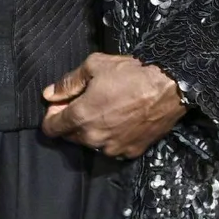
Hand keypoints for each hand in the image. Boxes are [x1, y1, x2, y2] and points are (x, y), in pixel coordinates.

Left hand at [41, 52, 186, 158]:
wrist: (169, 88)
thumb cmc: (131, 74)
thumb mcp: (94, 66)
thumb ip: (68, 83)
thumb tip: (49, 94)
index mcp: (80, 117)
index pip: (51, 128)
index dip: (52, 115)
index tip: (59, 106)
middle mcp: (93, 138)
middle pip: (70, 136)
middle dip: (71, 122)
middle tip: (84, 104)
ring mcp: (112, 148)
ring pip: (91, 143)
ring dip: (91, 131)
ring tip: (106, 111)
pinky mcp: (130, 152)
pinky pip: (112, 147)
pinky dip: (111, 137)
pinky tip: (120, 121)